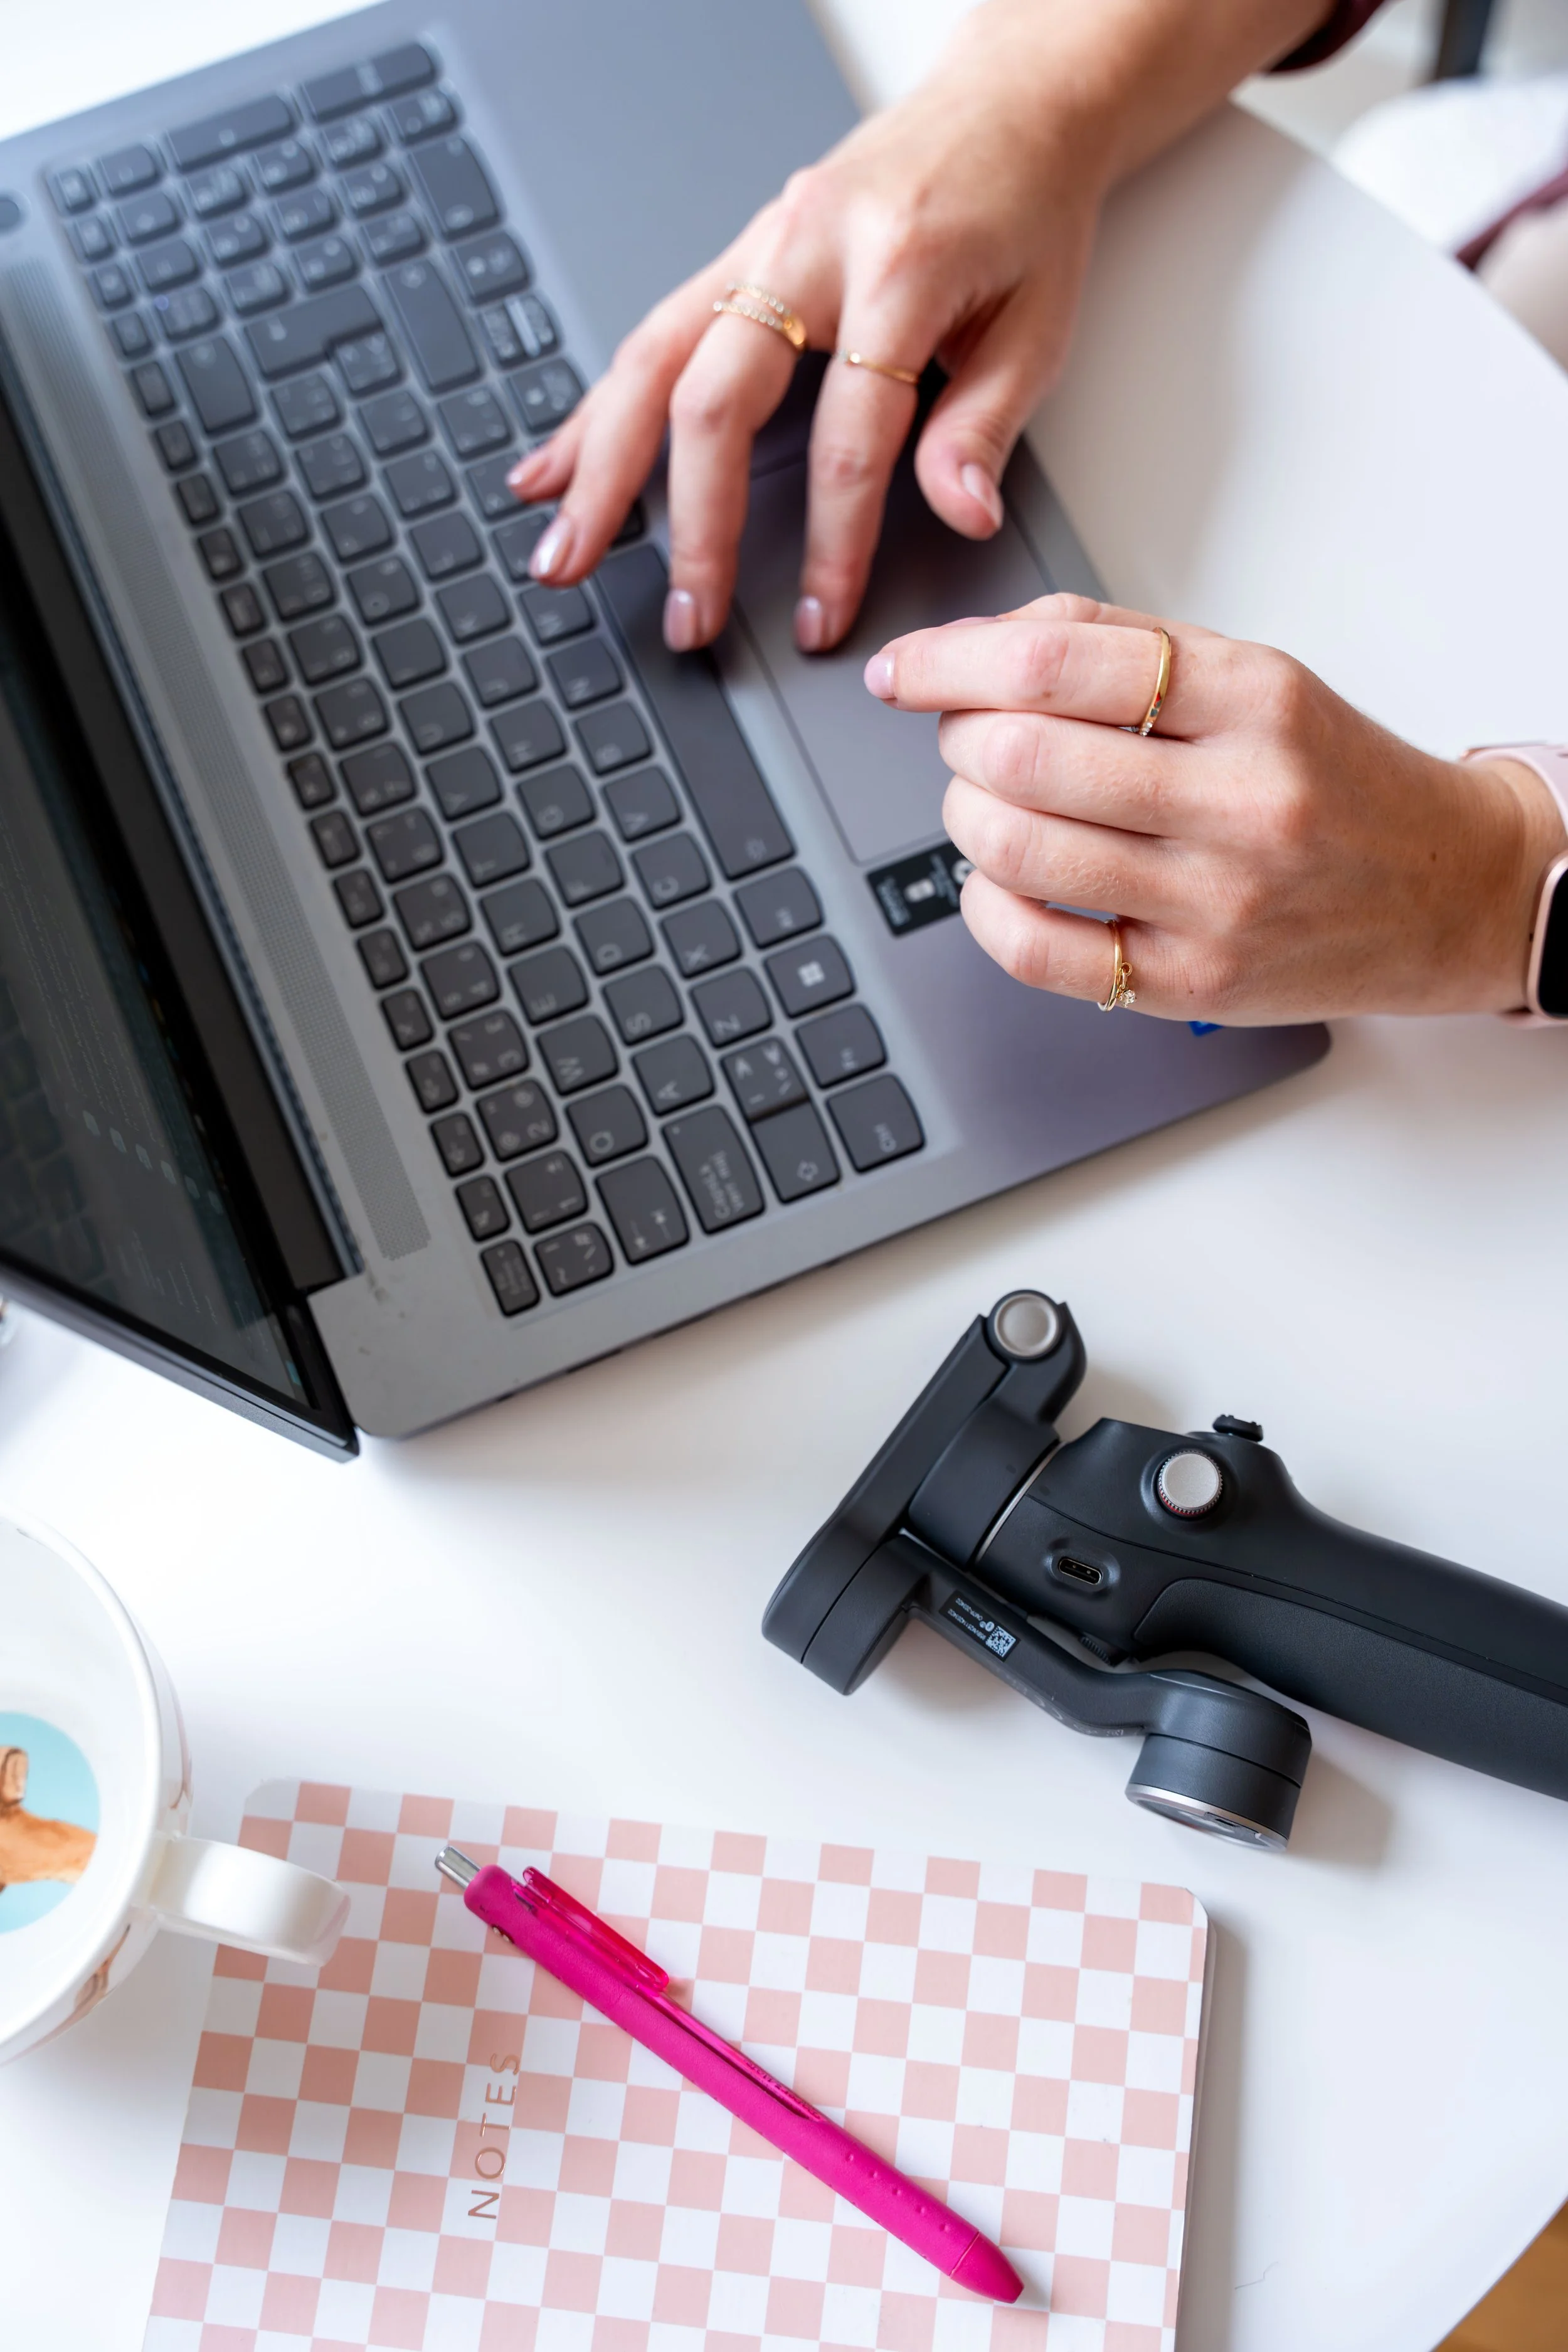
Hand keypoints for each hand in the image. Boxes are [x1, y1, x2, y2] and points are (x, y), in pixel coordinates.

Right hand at [509, 10, 1109, 654]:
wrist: (1010, 105)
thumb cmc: (1026, 213)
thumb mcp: (1039, 325)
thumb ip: (989, 426)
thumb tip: (960, 516)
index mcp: (899, 264)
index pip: (851, 430)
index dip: (834, 540)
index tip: (822, 616)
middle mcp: (809, 245)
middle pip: (719, 398)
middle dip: (693, 524)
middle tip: (687, 617)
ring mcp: (759, 244)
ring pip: (654, 361)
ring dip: (601, 469)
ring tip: (567, 554)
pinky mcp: (736, 256)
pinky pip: (651, 337)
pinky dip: (596, 412)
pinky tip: (554, 471)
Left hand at [864, 595, 1567, 1021]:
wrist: (1443, 888)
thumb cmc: (1329, 778)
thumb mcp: (1248, 678)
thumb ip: (1116, 648)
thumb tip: (977, 647)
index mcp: (1251, 697)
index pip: (1054, 665)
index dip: (947, 664)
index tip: (903, 670)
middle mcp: (1240, 800)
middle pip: (1020, 757)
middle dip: (960, 741)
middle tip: (967, 739)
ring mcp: (1216, 901)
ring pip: (1016, 850)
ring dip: (965, 818)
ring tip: (989, 804)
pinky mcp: (1193, 983)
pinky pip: (1035, 950)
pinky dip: (987, 906)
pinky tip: (1000, 879)